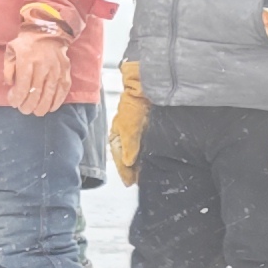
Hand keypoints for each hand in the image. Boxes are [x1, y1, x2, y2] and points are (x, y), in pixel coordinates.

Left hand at [0, 25, 73, 118]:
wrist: (48, 32)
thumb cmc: (26, 44)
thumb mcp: (11, 50)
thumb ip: (8, 68)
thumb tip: (10, 84)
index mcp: (27, 59)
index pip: (23, 85)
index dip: (18, 98)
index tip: (14, 103)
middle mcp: (43, 65)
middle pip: (36, 92)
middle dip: (28, 105)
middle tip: (24, 110)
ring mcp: (56, 69)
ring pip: (50, 94)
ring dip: (42, 107)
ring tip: (35, 112)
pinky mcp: (65, 72)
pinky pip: (62, 90)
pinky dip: (56, 102)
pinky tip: (50, 108)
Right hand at [110, 57, 147, 174]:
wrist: (147, 85)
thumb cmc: (134, 102)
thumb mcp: (129, 126)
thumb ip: (128, 144)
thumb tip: (128, 162)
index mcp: (117, 134)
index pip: (119, 158)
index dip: (124, 171)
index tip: (130, 182)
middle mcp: (124, 134)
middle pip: (126, 157)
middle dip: (130, 170)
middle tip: (137, 182)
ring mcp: (134, 132)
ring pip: (135, 153)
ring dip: (137, 165)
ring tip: (142, 176)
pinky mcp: (144, 129)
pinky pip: (143, 147)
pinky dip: (143, 156)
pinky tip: (149, 162)